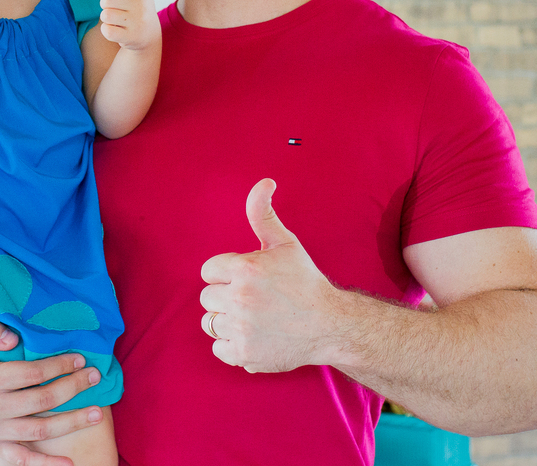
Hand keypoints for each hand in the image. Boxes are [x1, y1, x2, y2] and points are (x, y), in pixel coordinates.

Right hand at [0, 318, 103, 465]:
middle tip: (95, 377)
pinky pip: (24, 460)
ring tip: (97, 412)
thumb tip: (13, 338)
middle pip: (43, 400)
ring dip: (72, 422)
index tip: (80, 359)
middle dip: (74, 388)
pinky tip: (70, 462)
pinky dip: (48, 464)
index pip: (33, 373)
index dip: (60, 365)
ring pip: (40, 430)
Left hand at [98, 0, 158, 50]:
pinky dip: (107, 31)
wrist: (150, 37)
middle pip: (107, 0)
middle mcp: (140, 6)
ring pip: (105, 15)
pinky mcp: (130, 37)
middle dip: (104, 5)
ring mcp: (136, 22)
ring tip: (115, 20)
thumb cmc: (141, 9)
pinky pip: (107, 31)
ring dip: (106, 19)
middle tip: (111, 9)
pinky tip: (115, 30)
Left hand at [200, 178, 338, 372]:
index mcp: (246, 268)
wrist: (330, 324)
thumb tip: (264, 182)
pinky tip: (253, 336)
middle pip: (207, 297)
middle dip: (225, 296)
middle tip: (253, 299)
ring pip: (210, 322)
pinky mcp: (244, 354)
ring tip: (252, 318)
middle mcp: (240, 298)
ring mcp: (241, 328)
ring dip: (226, 320)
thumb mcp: (286, 243)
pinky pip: (219, 348)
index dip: (226, 274)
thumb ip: (263, 213)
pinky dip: (232, 345)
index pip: (208, 271)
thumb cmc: (305, 282)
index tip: (246, 279)